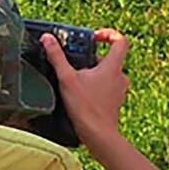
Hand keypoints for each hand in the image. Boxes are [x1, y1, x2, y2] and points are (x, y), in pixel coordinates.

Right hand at [40, 27, 129, 146]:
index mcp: (113, 66)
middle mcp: (120, 77)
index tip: (93, 37)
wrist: (99, 135)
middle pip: (111, 58)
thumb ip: (57, 56)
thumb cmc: (86, 107)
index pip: (120, 41)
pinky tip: (80, 92)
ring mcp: (119, 90)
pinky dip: (96, 85)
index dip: (108, 34)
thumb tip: (48, 38)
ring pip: (108, 73)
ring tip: (75, 77)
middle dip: (93, 56)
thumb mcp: (67, 78)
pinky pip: (107, 87)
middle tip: (75, 59)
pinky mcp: (114, 102)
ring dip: (94, 72)